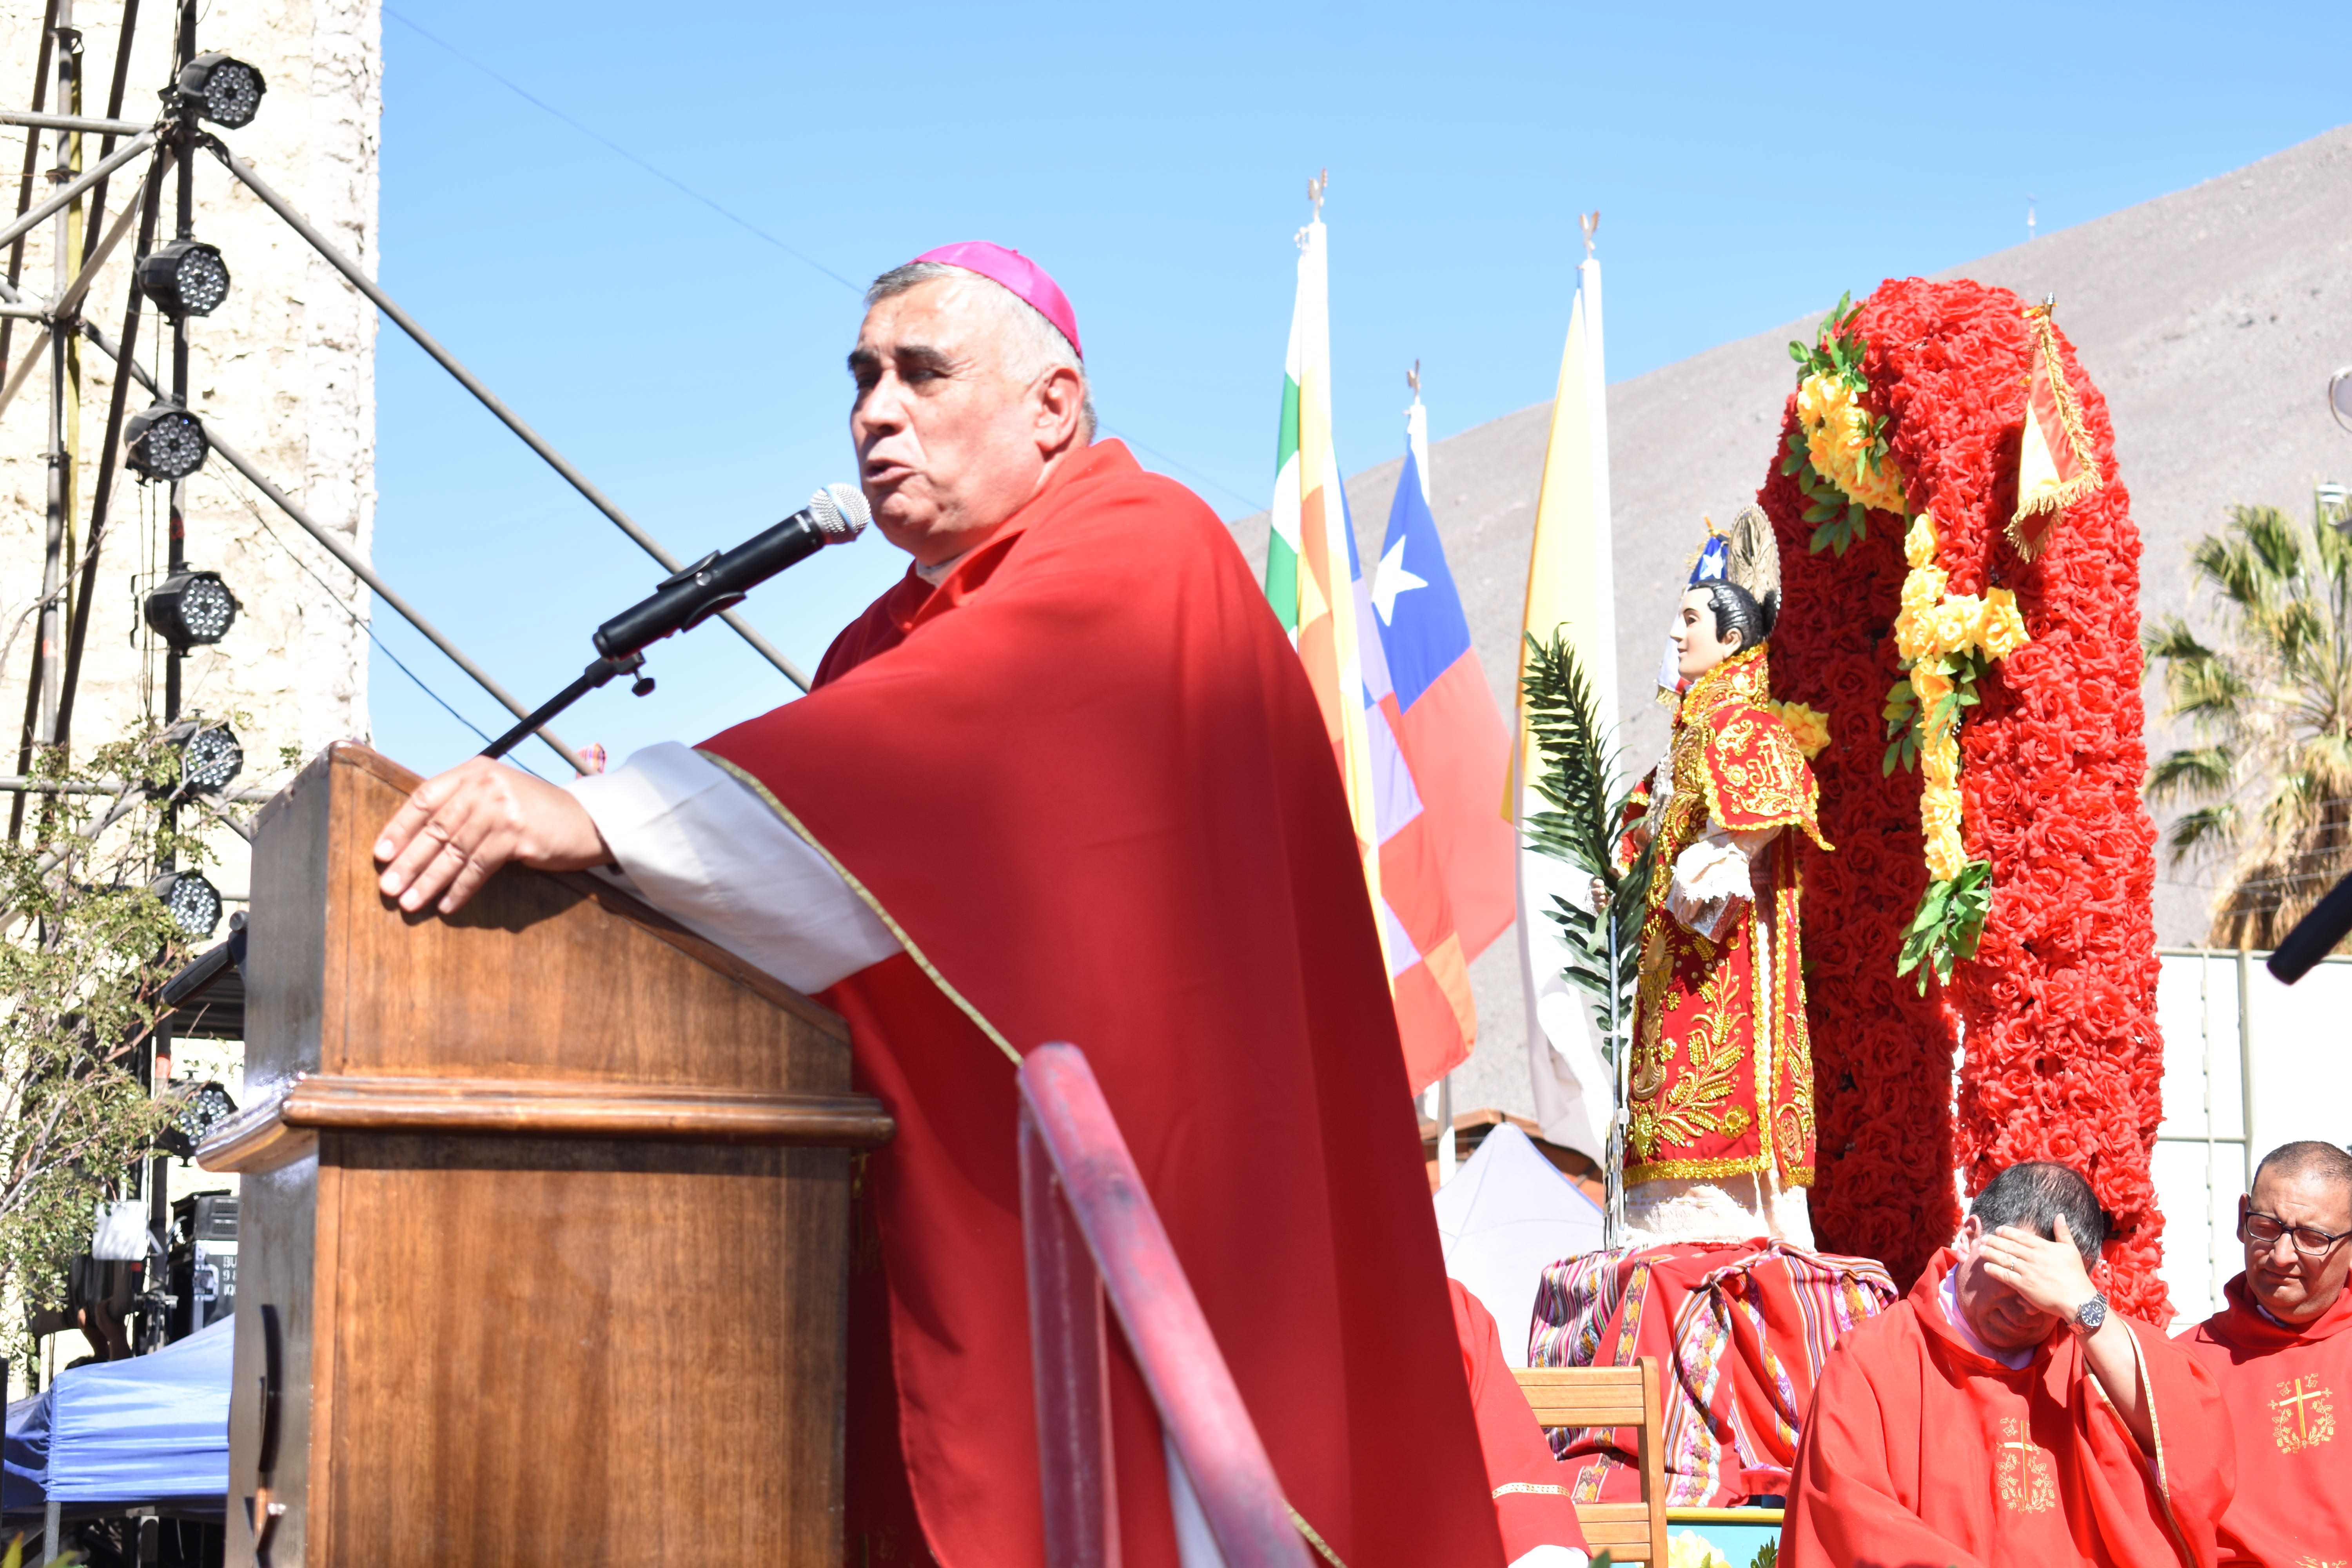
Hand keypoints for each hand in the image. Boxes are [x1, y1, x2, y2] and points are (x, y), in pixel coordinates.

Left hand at [373, 757, 611, 915]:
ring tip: (409, 903)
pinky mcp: (518, 834)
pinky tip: (448, 905)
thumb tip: (415, 838)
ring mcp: (503, 808)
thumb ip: (463, 805)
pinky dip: (461, 888)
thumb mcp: (497, 797)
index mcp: (475, 771)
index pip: (426, 797)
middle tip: (387, 887)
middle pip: (436, 827)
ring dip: (429, 881)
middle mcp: (486, 784)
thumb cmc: (536, 814)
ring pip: (455, 850)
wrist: (588, 822)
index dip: (400, 827)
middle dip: (408, 861)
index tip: (380, 854)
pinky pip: (480, 867)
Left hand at [1978, 1214, 2096, 1323]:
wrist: (2078, 1300)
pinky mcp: (2024, 1286)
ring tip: (1979, 1249)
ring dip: (1990, 1253)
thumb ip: (2063, 1232)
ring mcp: (2027, 1271)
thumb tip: (2060, 1216)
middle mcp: (2033, 1257)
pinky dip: (1994, 1270)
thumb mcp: (2071, 1250)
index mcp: (2044, 1247)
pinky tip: (1986, 1267)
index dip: (2007, 1232)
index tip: (1998, 1229)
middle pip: (2009, 1246)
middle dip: (1994, 1241)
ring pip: (2004, 1259)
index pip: (2021, 1236)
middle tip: (1983, 1238)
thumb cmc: (2076, 1275)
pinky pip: (2005, 1276)